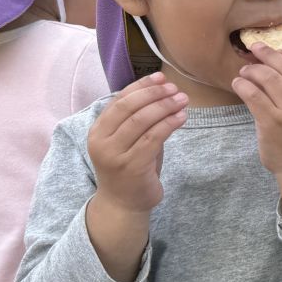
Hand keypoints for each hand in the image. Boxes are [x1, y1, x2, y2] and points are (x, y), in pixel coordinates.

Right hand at [87, 72, 187, 214]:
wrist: (123, 204)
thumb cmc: (129, 168)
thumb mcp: (128, 140)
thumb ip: (137, 119)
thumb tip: (161, 90)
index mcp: (98, 130)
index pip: (119, 100)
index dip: (141, 86)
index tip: (161, 77)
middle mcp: (101, 141)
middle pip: (128, 107)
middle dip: (154, 94)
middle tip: (175, 88)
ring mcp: (115, 154)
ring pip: (141, 121)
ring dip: (164, 107)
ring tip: (183, 100)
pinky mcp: (132, 166)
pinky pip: (153, 138)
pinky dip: (169, 124)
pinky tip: (182, 117)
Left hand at [232, 42, 281, 177]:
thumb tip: (279, 62)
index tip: (278, 50)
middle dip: (267, 54)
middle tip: (254, 49)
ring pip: (268, 77)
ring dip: (252, 70)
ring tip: (245, 71)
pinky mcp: (272, 122)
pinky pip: (253, 94)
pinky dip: (242, 85)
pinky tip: (238, 84)